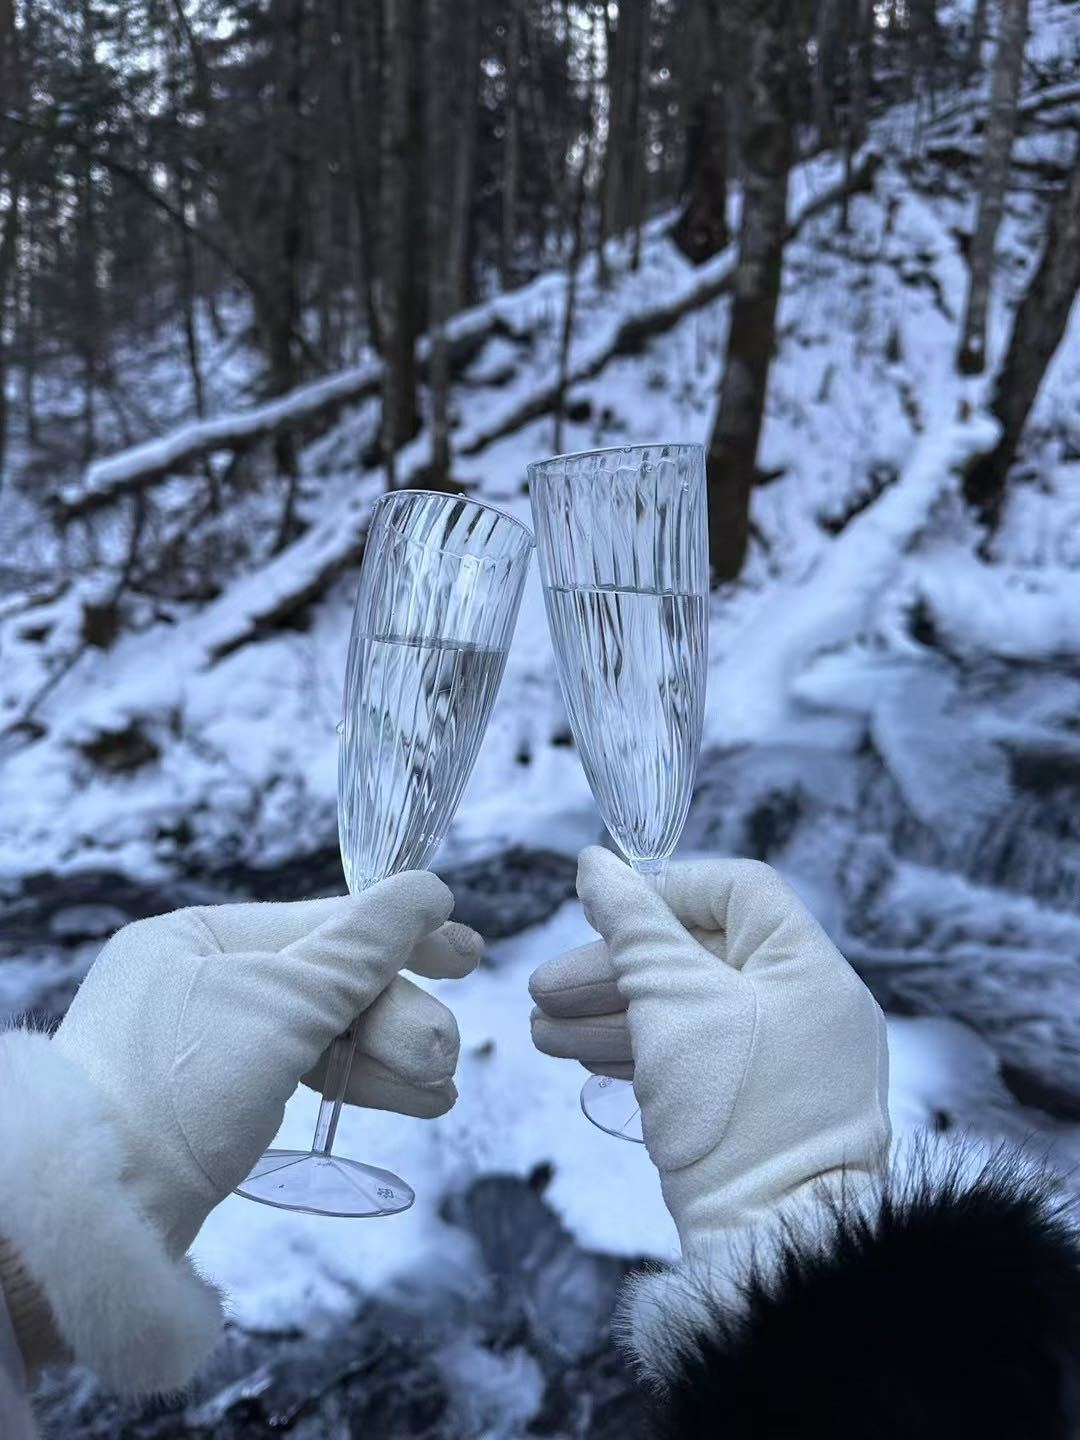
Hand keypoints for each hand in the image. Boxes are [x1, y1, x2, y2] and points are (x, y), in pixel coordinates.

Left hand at [54, 875, 480, 1254]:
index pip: (321, 922)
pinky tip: (419, 1099)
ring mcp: (210, 1043)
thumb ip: (365, 946)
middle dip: (397, 1018)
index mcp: (197, 936)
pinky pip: (307, 1073)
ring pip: (326, 1034)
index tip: (467, 950)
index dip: (400, 937)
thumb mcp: (286, 1002)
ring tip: (441, 1087)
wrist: (107, 1217)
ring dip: (391, 1057)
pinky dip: (362, 1084)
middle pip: (330, 983)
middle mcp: (200, 979)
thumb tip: (427, 889)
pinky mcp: (221, 1100)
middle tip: (446, 1050)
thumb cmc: (185, 1088)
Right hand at [529, 848, 888, 1247]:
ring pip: (688, 1010)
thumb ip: (631, 925)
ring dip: (611, 1013)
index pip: (738, 890)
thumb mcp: (670, 1001)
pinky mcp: (759, 1107)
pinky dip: (640, 1051)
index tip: (602, 912)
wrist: (770, 1247)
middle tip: (545, 989)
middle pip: (699, 953)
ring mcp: (786, 1060)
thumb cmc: (731, 1111)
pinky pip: (697, 1056)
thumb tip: (595, 863)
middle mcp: (806, 1006)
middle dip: (613, 967)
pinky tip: (582, 1057)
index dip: (663, 891)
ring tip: (543, 1031)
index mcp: (807, 966)